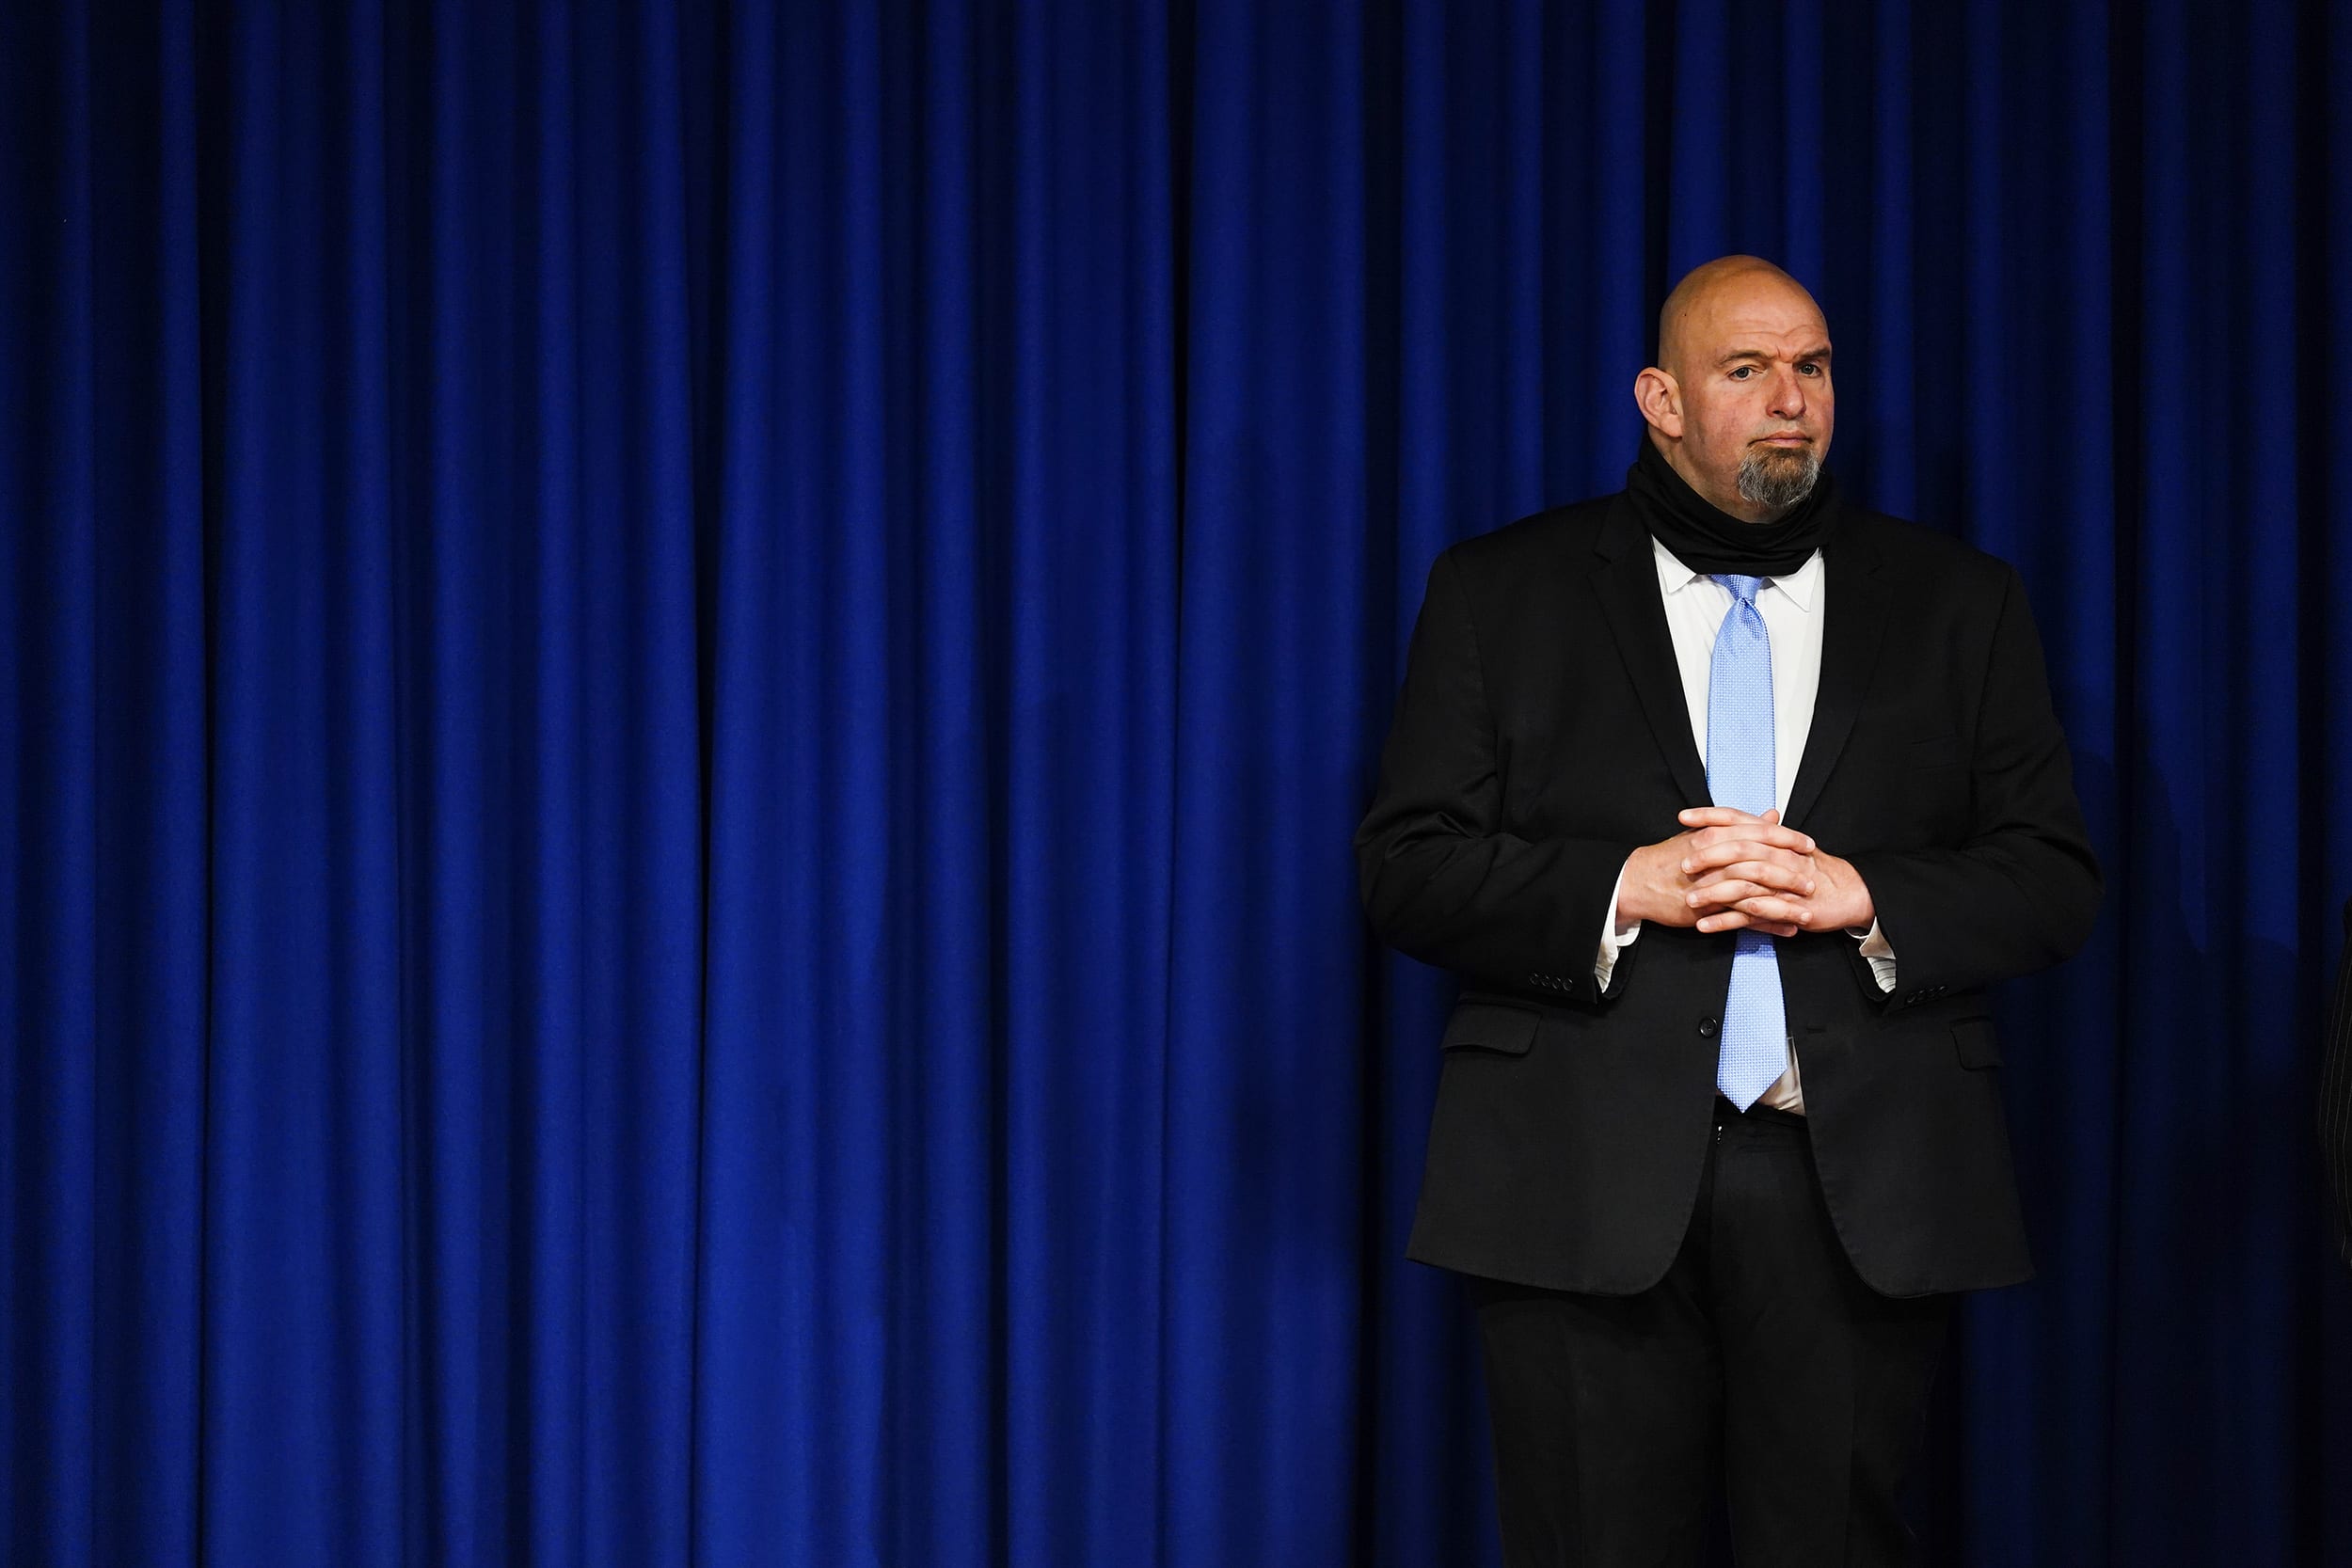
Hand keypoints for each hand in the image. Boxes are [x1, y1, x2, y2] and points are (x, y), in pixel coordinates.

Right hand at [1618, 808, 1816, 937]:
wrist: (1638, 880)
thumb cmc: (1671, 858)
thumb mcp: (1706, 835)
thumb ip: (1742, 825)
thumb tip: (1772, 814)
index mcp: (1718, 833)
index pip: (1761, 833)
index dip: (1788, 839)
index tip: (1809, 845)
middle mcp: (1717, 855)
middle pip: (1763, 862)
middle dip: (1792, 873)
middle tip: (1813, 881)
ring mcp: (1713, 883)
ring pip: (1757, 891)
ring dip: (1785, 903)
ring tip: (1807, 910)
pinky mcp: (1708, 908)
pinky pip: (1744, 917)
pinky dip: (1768, 924)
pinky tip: (1787, 928)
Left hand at [1674, 807, 1876, 935]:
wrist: (1851, 893)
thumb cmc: (1815, 869)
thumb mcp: (1789, 846)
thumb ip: (1765, 832)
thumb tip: (1744, 817)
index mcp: (1775, 838)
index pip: (1739, 819)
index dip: (1710, 816)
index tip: (1683, 817)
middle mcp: (1778, 856)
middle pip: (1738, 850)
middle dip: (1707, 856)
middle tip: (1682, 863)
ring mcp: (1781, 883)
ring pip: (1742, 884)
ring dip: (1712, 893)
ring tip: (1688, 899)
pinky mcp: (1784, 909)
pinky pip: (1750, 916)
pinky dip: (1725, 922)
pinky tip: (1703, 925)